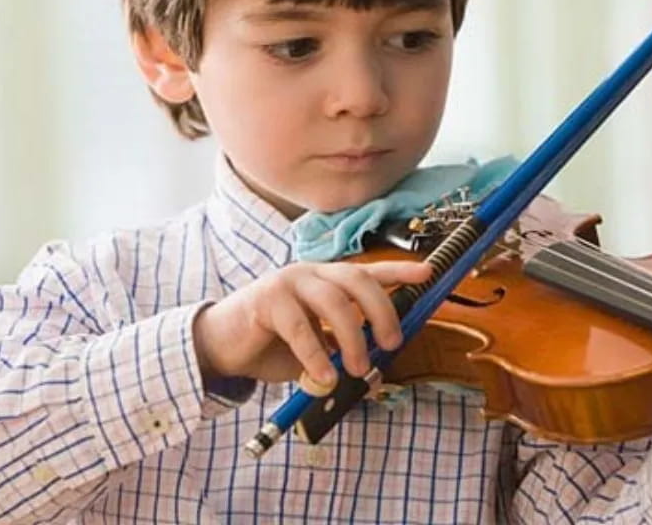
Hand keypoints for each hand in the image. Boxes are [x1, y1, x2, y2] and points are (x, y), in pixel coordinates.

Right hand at [192, 259, 431, 385]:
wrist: (222, 347)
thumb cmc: (274, 346)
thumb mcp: (318, 350)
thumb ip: (343, 355)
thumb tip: (375, 378)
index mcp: (329, 281)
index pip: (370, 272)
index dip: (400, 271)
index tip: (428, 274)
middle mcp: (313, 274)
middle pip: (359, 281)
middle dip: (383, 312)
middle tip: (391, 344)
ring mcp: (290, 281)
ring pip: (335, 302)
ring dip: (352, 338)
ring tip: (357, 369)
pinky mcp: (267, 298)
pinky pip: (300, 326)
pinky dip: (316, 355)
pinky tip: (323, 377)